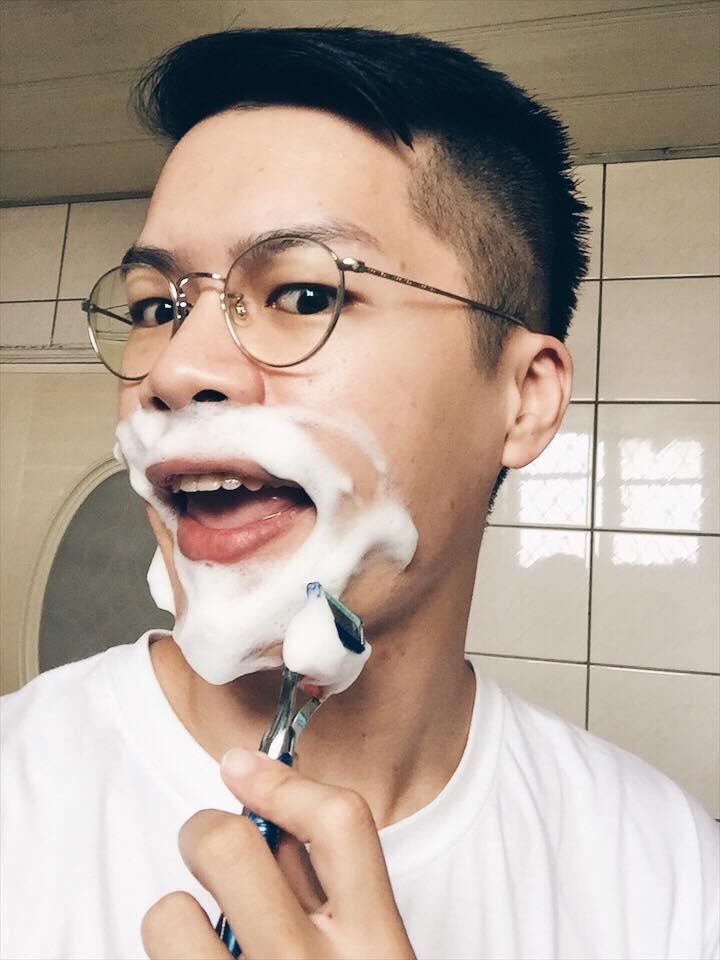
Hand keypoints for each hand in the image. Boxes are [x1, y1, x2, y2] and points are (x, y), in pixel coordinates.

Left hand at [141, 748, 415, 958]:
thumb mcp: (370, 956)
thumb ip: (331, 895)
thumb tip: (272, 813)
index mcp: (377, 945)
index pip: (340, 822)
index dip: (282, 781)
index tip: (243, 766)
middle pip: (231, 847)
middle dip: (205, 831)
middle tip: (204, 845)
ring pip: (170, 913)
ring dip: (178, 914)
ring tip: (199, 935)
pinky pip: (158, 951)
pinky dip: (170, 950)